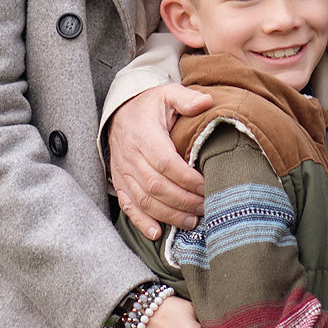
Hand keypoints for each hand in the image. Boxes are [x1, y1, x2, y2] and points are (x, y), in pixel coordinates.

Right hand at [107, 84, 211, 238]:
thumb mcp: (167, 94)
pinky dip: (141, 222)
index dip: (187, 178)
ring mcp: (123, 171)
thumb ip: (187, 98)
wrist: (121, 112)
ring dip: (169, 214)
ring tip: (192, 221)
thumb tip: (206, 102)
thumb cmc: (150, 106)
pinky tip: (157, 232)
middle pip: (157, 186)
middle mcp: (130, 155)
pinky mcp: (120, 183)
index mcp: (144, 134)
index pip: (166, 162)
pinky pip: (128, 205)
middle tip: (206, 207)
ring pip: (144, 200)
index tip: (207, 185)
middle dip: (183, 200)